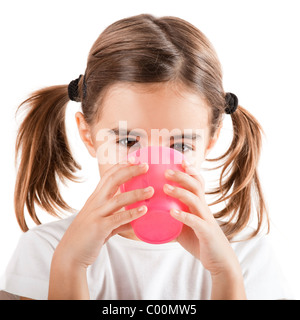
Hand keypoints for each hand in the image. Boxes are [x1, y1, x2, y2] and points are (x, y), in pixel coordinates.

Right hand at [52, 159, 153, 268]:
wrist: (69, 255)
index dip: (121, 166)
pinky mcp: (99, 227)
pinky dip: (132, 214)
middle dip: (130, 171)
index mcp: (95, 199)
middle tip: (146, 166)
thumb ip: (119, 220)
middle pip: (113, 180)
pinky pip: (118, 218)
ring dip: (136, 193)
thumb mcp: (103, 225)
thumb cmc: (87, 237)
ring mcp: (96, 214)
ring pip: (118, 199)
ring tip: (151, 190)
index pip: (108, 176)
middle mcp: (95, 203)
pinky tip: (144, 211)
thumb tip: (135, 220)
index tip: (135, 159)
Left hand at [163, 160, 241, 277]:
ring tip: (166, 188)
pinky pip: (195, 221)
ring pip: (195, 200)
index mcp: (199, 205)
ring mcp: (206, 219)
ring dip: (180, 192)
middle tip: (166, 171)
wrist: (219, 261)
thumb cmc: (200, 240)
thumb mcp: (184, 226)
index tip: (180, 160)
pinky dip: (183, 216)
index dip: (190, 171)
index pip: (197, 183)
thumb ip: (172, 219)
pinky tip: (172, 212)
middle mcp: (204, 209)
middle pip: (195, 186)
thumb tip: (151, 215)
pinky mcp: (206, 232)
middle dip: (182, 176)